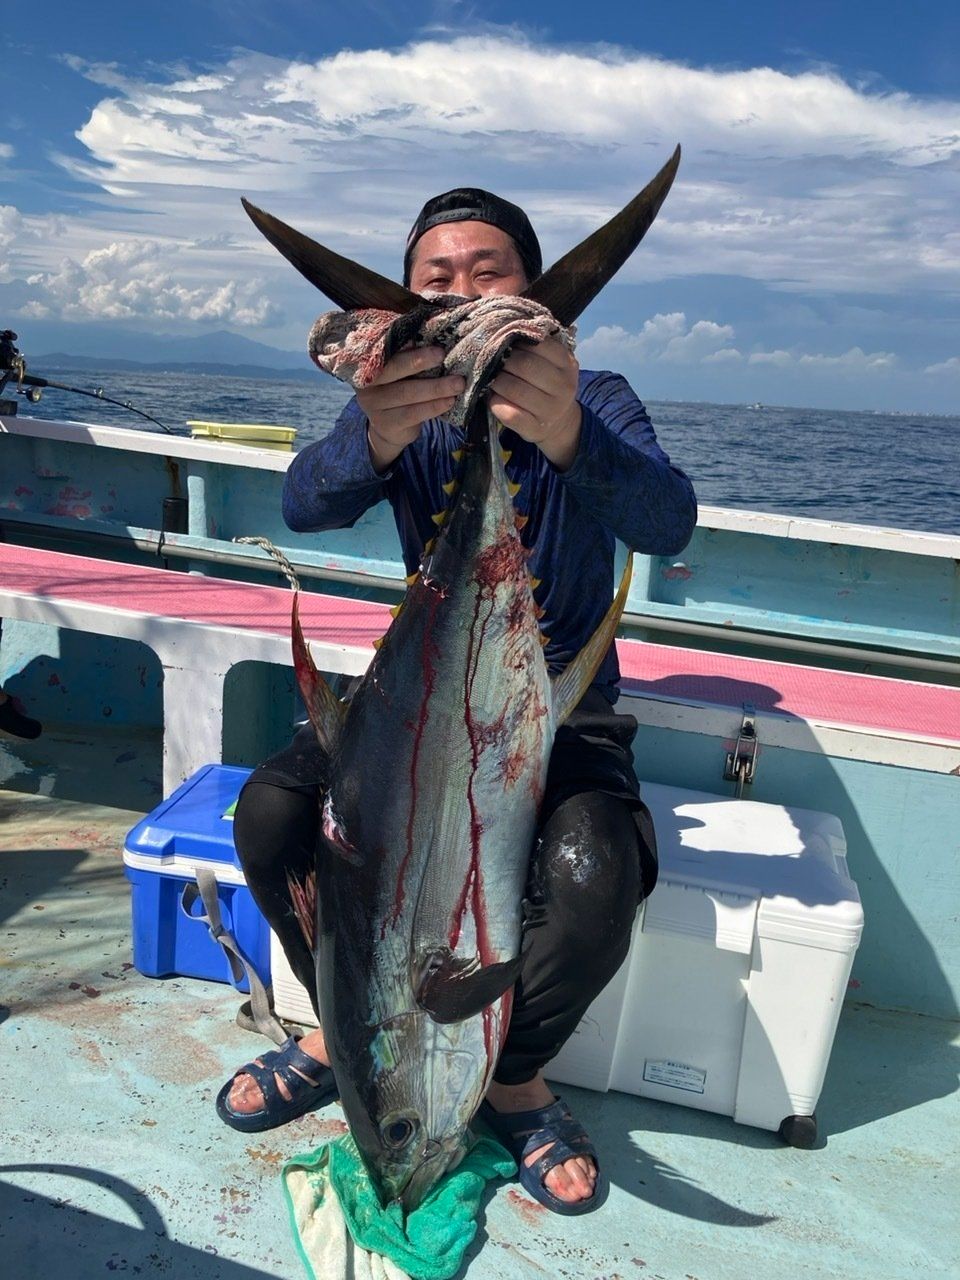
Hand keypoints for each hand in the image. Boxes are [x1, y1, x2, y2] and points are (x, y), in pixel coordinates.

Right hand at [358, 346, 465, 472]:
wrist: (389, 427)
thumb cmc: (400, 387)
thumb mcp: (399, 370)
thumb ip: (407, 352)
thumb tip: (434, 328)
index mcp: (368, 363)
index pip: (385, 349)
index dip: (403, 344)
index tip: (422, 337)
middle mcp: (366, 383)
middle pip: (393, 369)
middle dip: (419, 361)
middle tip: (442, 354)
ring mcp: (373, 405)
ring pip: (406, 393)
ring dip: (435, 387)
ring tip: (458, 383)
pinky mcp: (386, 424)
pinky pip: (412, 414)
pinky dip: (433, 407)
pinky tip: (449, 401)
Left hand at [487, 336, 581, 470]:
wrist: (559, 423)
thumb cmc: (547, 385)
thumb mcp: (552, 363)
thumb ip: (536, 346)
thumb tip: (504, 327)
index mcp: (567, 364)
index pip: (538, 343)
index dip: (515, 340)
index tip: (502, 341)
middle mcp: (564, 386)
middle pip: (524, 365)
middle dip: (502, 361)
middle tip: (490, 361)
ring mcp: (551, 409)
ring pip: (514, 389)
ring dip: (495, 382)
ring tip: (490, 379)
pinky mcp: (535, 428)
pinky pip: (509, 413)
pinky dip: (496, 403)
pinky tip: (494, 399)